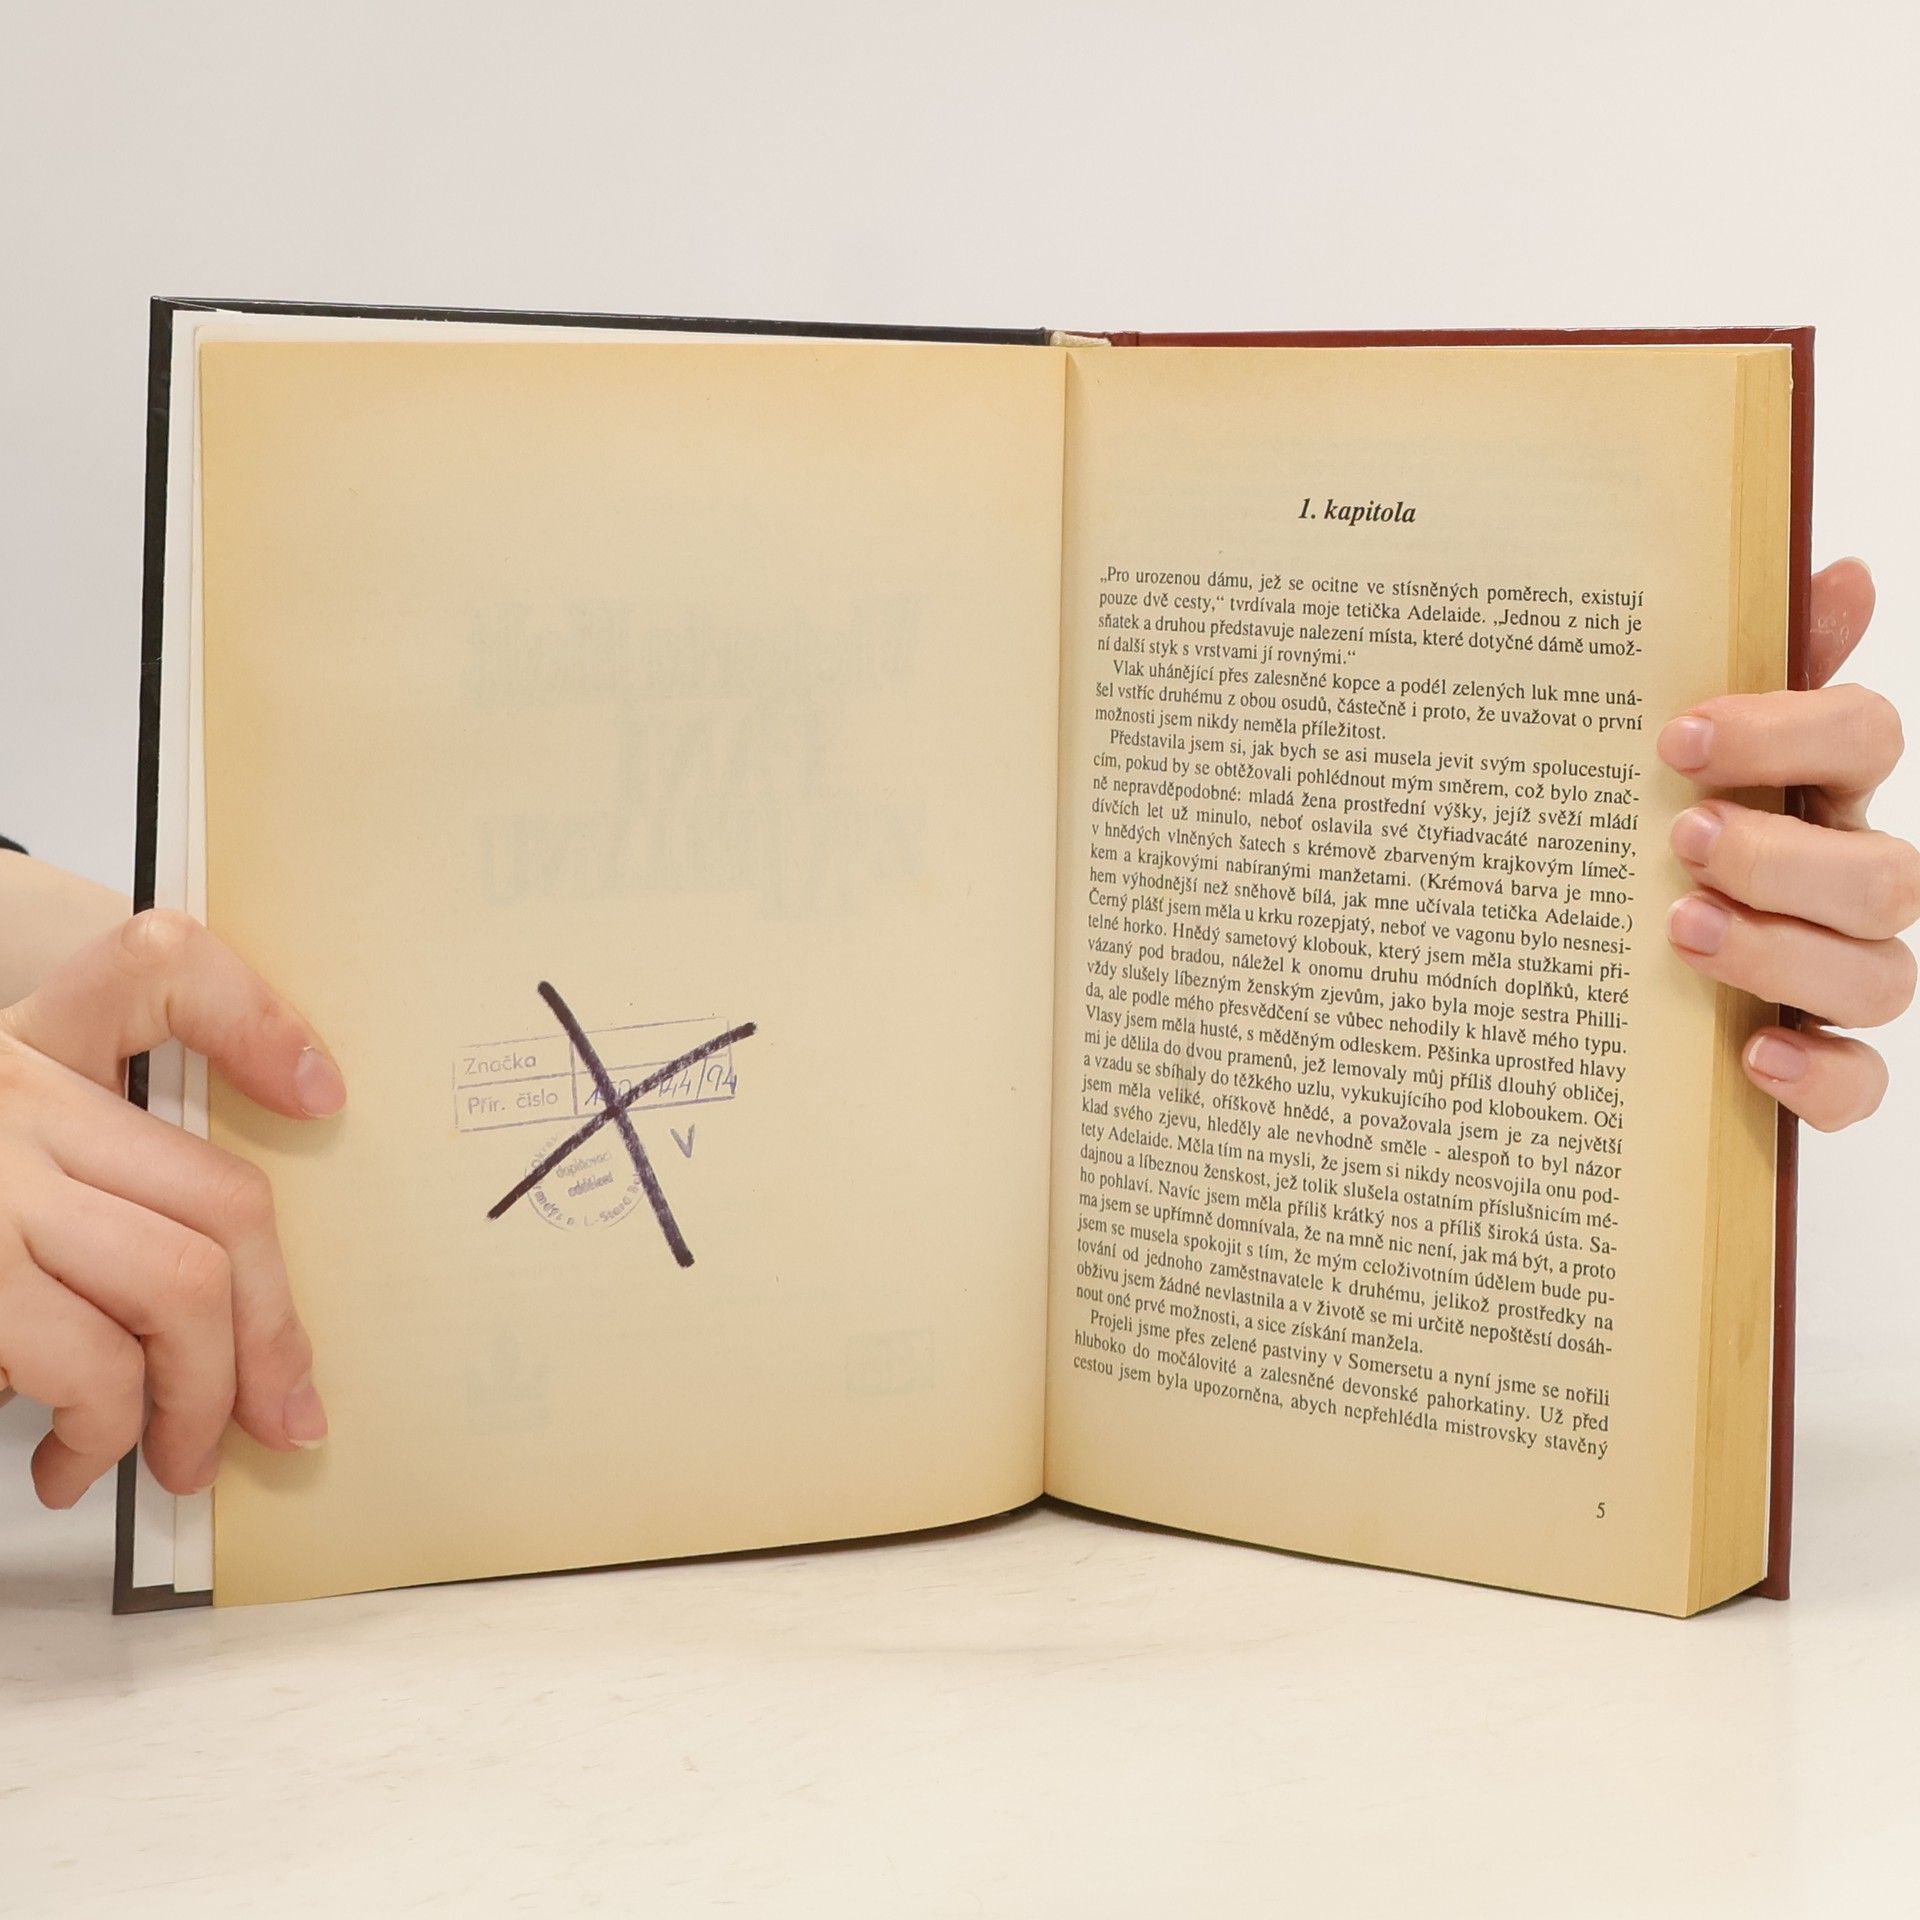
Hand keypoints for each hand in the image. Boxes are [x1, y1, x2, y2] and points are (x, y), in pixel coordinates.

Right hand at [0, 911, 344, 1507]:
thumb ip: (65, 1176)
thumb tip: (184, 1297)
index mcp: (17, 1060)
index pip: (167, 994)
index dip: (260, 1043)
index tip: (316, 1100)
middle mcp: (9, 1105)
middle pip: (225, 1206)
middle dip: (270, 1334)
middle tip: (275, 1414)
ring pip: (181, 1287)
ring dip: (195, 1399)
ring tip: (165, 1453)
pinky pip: (88, 1361)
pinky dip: (103, 1429)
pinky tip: (66, 1459)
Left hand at [1661, 556, 1916, 1130]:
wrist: (1590, 959)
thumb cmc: (1646, 833)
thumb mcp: (1670, 758)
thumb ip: (1748, 668)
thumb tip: (1837, 570)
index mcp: (1820, 793)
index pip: (1864, 737)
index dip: (1788, 731)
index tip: (1676, 735)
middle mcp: (1848, 883)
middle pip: (1885, 874)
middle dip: (1783, 857)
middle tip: (1682, 840)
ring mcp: (1839, 975)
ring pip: (1880, 975)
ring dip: (1782, 950)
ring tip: (1679, 928)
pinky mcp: (1818, 1063)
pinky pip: (1859, 1080)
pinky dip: (1818, 1072)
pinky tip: (1753, 1051)